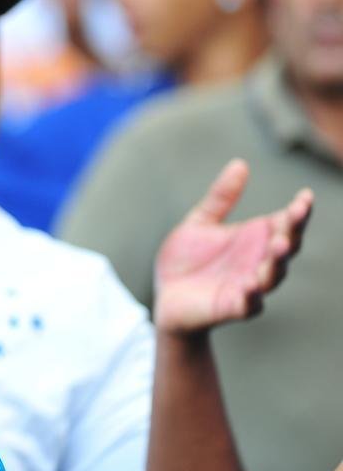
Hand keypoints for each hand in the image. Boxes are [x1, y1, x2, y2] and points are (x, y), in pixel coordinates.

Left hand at [153, 159, 312, 334]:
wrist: (165, 297)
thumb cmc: (188, 260)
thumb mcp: (199, 223)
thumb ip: (220, 198)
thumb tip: (240, 163)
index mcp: (256, 239)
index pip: (286, 224)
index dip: (299, 212)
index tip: (305, 196)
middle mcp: (259, 262)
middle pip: (287, 247)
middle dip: (293, 230)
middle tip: (297, 212)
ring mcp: (249, 286)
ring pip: (272, 275)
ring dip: (277, 260)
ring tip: (279, 243)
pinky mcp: (232, 307)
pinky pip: (248, 304)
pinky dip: (252, 296)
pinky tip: (250, 285)